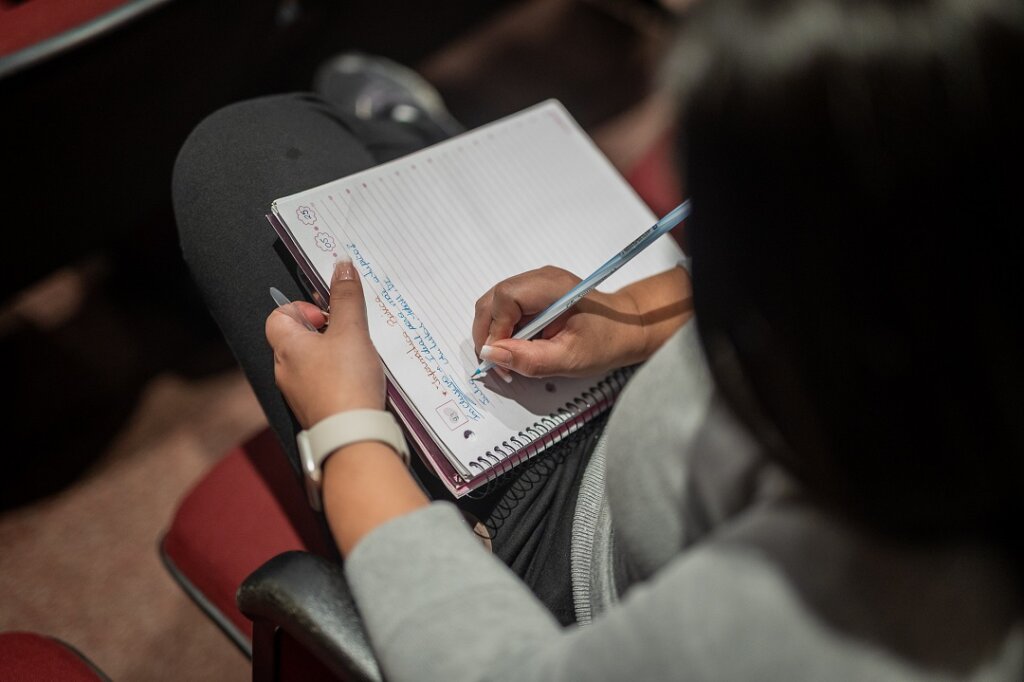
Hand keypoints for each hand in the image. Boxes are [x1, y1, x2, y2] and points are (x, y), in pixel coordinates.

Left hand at [265, 258, 385, 427]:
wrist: (352, 435)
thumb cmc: (345, 382)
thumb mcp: (351, 331)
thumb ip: (346, 298)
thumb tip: (341, 266)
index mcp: (286, 347)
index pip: (278, 315)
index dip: (303, 309)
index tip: (328, 315)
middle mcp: (285, 370)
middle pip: (298, 338)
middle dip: (325, 332)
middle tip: (349, 333)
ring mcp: (299, 393)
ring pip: (312, 362)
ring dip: (334, 355)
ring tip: (358, 357)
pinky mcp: (316, 409)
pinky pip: (323, 384)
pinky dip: (339, 378)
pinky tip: (359, 380)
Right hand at [472, 265, 649, 377]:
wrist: (626, 328)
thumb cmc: (606, 341)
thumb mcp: (570, 358)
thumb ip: (529, 359)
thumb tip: (491, 355)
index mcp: (552, 287)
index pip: (505, 299)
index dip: (495, 330)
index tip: (500, 359)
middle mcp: (539, 278)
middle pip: (493, 300)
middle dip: (487, 333)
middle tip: (497, 363)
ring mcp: (535, 284)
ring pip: (495, 305)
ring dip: (494, 334)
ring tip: (508, 359)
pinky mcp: (534, 294)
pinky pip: (507, 309)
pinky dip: (504, 331)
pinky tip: (518, 348)